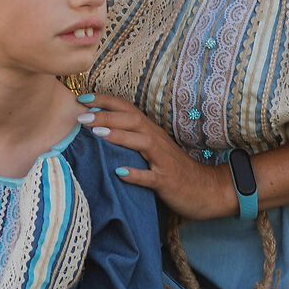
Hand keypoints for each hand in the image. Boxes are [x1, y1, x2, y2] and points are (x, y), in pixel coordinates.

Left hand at [77, 94, 236, 219]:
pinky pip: (151, 177)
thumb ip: (132, 139)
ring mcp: (163, 161)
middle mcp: (157, 141)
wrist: (207, 189)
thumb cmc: (173, 169)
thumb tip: (100, 130)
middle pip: (132, 121)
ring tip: (97, 134)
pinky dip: (136, 174)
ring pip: (142, 143)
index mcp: (152, 132)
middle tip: (82, 116)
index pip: (128, 110)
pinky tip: (120, 173)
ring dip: (119, 137)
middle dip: (106, 116)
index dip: (106, 102)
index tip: (83, 99)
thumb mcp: (152, 150)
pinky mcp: (167, 181)